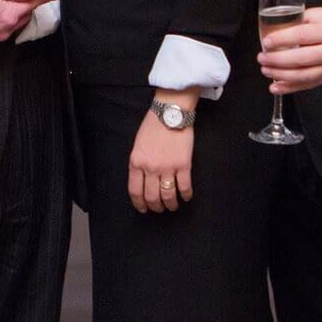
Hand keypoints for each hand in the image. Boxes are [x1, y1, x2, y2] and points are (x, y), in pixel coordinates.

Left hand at [126, 90, 196, 213]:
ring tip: (172, 206)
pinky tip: (186, 197)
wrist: (170, 113)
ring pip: (168, 195)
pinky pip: (185, 187)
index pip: (135, 191)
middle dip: (156, 207)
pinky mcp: (184, 165)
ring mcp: (168, 168)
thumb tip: (142, 180)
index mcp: (136, 162)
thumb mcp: (138, 145)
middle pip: (152, 197)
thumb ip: (138, 163)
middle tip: (159, 209)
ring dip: (170, 204)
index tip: (143, 209)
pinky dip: (186, 196)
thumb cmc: (153, 126)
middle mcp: (151, 168)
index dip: (139, 204)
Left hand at [257, 6, 321, 93]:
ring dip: (280, 75)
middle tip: (262, 57)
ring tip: (265, 70)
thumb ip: (299, 20)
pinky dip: (290, 87)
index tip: (266, 42)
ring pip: (303, 75)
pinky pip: (307, 85)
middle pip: (300, 59)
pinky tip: (276, 87)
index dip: (281, 40)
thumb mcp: (321, 14)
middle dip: (277, 60)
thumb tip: (274, 29)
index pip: (302, 36)